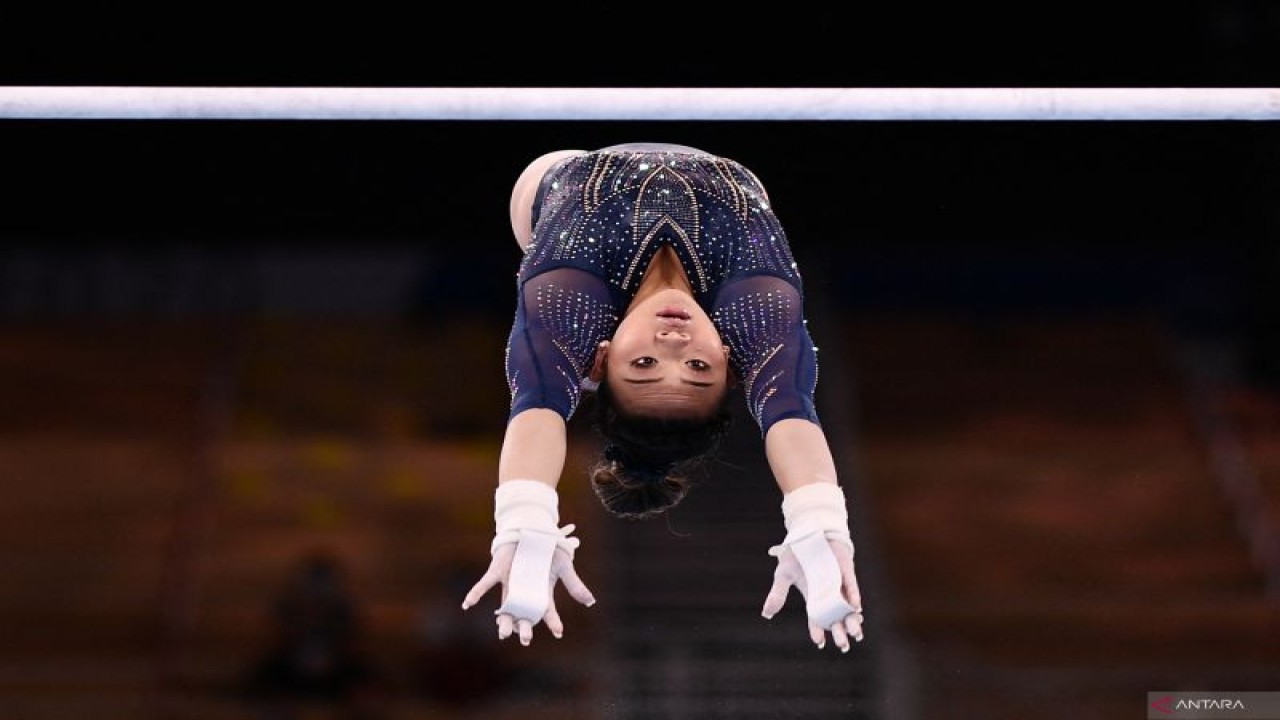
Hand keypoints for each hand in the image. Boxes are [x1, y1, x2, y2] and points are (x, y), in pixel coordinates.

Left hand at [461, 535, 595, 645]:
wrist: (533, 529)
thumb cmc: (550, 549)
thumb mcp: (565, 566)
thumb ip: (575, 586)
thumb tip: (592, 602)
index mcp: (541, 592)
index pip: (547, 611)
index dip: (553, 622)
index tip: (559, 632)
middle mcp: (524, 592)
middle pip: (524, 614)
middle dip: (524, 627)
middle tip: (525, 640)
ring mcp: (510, 583)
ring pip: (505, 605)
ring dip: (504, 619)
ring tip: (503, 633)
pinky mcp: (498, 572)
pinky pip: (485, 584)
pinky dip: (476, 593)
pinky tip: (468, 604)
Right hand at [761, 532, 864, 651]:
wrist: (809, 533)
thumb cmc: (797, 556)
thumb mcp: (783, 575)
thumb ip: (777, 594)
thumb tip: (766, 614)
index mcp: (812, 599)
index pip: (816, 619)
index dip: (818, 631)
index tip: (820, 643)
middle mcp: (828, 596)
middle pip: (835, 619)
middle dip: (840, 633)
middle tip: (843, 647)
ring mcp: (838, 585)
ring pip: (847, 607)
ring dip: (852, 621)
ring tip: (856, 634)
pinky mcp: (845, 572)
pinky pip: (851, 586)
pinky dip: (853, 596)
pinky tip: (856, 607)